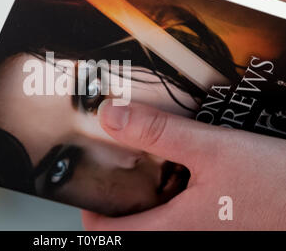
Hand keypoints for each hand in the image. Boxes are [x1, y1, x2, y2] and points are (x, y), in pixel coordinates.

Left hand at [82, 99, 285, 229]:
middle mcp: (186, 238)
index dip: (92, 212)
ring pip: (159, 221)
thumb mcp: (212, 149)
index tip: (88, 185)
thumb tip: (110, 117)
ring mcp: (205, 234)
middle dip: (121, 197)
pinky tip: (183, 170)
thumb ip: (158, 133)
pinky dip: (172, 195)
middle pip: (134, 226)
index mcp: (175, 229)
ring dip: (147, 194)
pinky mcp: (220, 226)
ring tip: (148, 162)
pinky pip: (182, 216)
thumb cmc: (277, 184)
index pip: (111, 235)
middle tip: (118, 166)